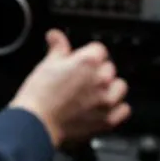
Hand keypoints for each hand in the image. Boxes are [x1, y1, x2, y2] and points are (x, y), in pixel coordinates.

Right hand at [10, 30, 130, 147]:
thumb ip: (58, 47)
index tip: (79, 63)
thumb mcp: (47, 64)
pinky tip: (102, 108)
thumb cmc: (39, 96)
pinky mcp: (107, 120)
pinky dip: (116, 109)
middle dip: (97, 72)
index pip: (99, 50)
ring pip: (119, 87)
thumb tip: (56, 36)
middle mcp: (102, 79)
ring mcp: (106, 100)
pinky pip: (123, 110)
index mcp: (89, 61)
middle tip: (80, 81)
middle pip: (109, 68)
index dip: (87, 56)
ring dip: (110, 89)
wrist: (36, 125)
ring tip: (92, 94)